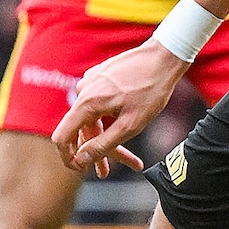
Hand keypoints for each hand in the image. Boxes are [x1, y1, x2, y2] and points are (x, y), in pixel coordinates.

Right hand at [51, 40, 186, 176]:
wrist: (166, 56)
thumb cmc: (152, 90)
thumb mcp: (131, 125)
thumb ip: (102, 145)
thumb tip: (80, 161)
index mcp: (87, 103)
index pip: (62, 138)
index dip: (67, 157)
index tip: (79, 169)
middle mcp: (83, 90)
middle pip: (81, 129)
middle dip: (95, 151)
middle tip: (107, 172)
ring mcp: (91, 81)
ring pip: (92, 118)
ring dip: (105, 137)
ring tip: (129, 158)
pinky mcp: (100, 77)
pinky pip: (98, 103)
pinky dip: (109, 119)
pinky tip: (126, 125)